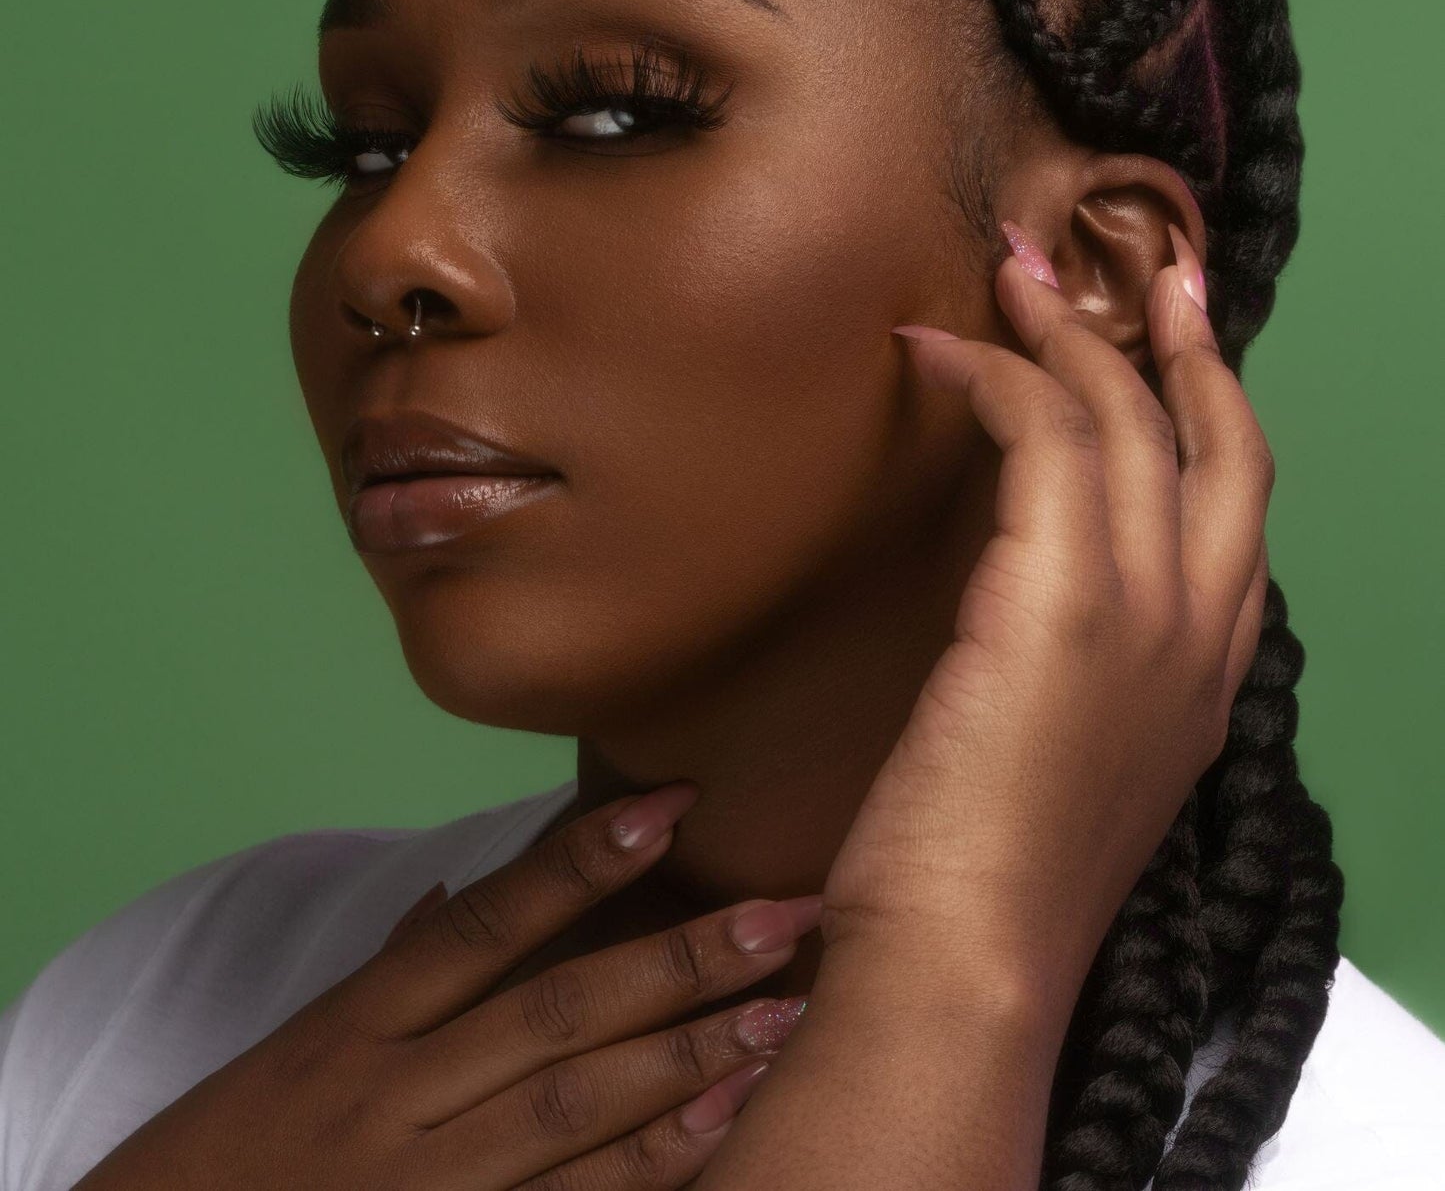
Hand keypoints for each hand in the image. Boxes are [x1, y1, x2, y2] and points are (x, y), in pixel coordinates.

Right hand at [72, 784, 819, 1190]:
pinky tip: (719, 1133)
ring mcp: (423, 1183)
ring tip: (784, 1017)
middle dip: (679, 963)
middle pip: (556, 1015)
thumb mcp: (300, 1046)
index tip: (675, 805)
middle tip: (786, 916)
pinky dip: (642, 1171)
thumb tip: (460, 888)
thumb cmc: (233, 1146)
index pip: (488, 922)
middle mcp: (396, 1093)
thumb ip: (392, 970)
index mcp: (359, 1023)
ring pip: (572, 1111)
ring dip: (686, 1063)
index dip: (582, 861)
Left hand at [823, 223, 1271, 992]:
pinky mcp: (1061, 600)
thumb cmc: (992, 879)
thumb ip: (1088, 676)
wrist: (969, 960)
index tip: (1171, 345)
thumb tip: (1028, 603)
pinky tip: (937, 355)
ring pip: (1130, 420)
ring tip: (1007, 274)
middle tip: (1117, 266)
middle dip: (1174, 340)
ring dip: (1067, 331)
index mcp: (1212, 675)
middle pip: (1216, 440)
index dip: (1210, 412)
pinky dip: (995, 377)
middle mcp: (1203, 631)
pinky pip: (1043, 437)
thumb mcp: (1073, 764)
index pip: (1235, 509)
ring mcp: (1145, 612)